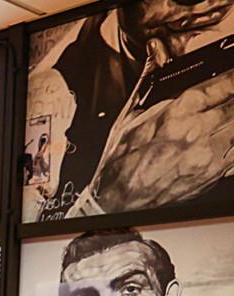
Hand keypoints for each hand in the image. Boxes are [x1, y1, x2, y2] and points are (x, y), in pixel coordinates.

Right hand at [83, 39, 233, 211]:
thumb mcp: (131, 117)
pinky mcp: (214, 174)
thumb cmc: (120, 163)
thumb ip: (152, 82)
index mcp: (177, 114)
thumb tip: (158, 49)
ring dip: (233, 117)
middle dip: (233, 95)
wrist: (116, 203)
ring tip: (225, 114)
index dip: (231, 76)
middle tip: (229, 94)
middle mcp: (197, 133)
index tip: (231, 75)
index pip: (223, 83)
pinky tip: (227, 136)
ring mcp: (209, 156)